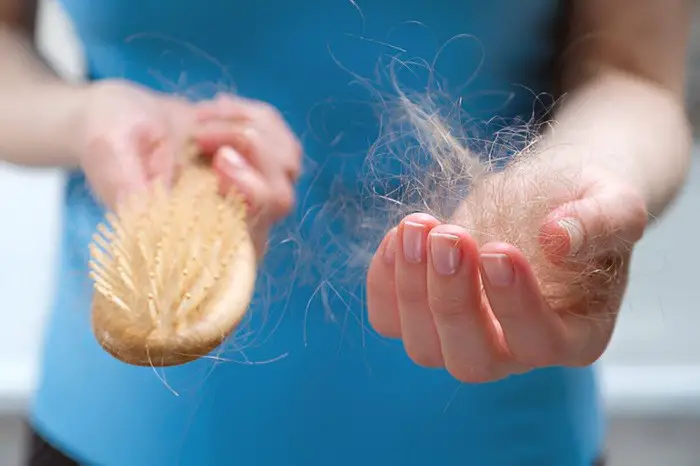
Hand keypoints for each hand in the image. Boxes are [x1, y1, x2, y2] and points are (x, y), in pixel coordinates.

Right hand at [75, 82, 299, 254]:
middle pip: (280, 199)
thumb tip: (151, 218)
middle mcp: (231, 223)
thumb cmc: (109, 139)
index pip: (249, 242)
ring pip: (287, 164)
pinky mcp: (262, 163)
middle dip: (250, 154)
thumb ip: (127, 188)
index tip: (219, 161)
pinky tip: (213, 112)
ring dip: (244, 127)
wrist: (121, 116)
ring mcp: (253, 192)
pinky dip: (250, 114)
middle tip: (201, 133)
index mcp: (195, 238)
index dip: (249, 201)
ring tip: (198, 121)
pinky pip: (281, 137)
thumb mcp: (108, 156)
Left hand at [366, 158, 647, 382]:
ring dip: (411, 288)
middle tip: (450, 236)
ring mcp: (464, 338)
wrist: (546, 196)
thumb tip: (556, 240)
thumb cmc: (583, 204)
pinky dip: (383, 282)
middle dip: (452, 301)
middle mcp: (515, 351)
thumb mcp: (613, 202)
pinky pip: (389, 320)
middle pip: (473, 361)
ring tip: (418, 225)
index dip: (515, 304)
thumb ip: (600, 221)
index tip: (498, 250)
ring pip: (424, 347)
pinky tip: (399, 234)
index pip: (541, 343)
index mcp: (574, 335)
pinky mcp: (424, 315)